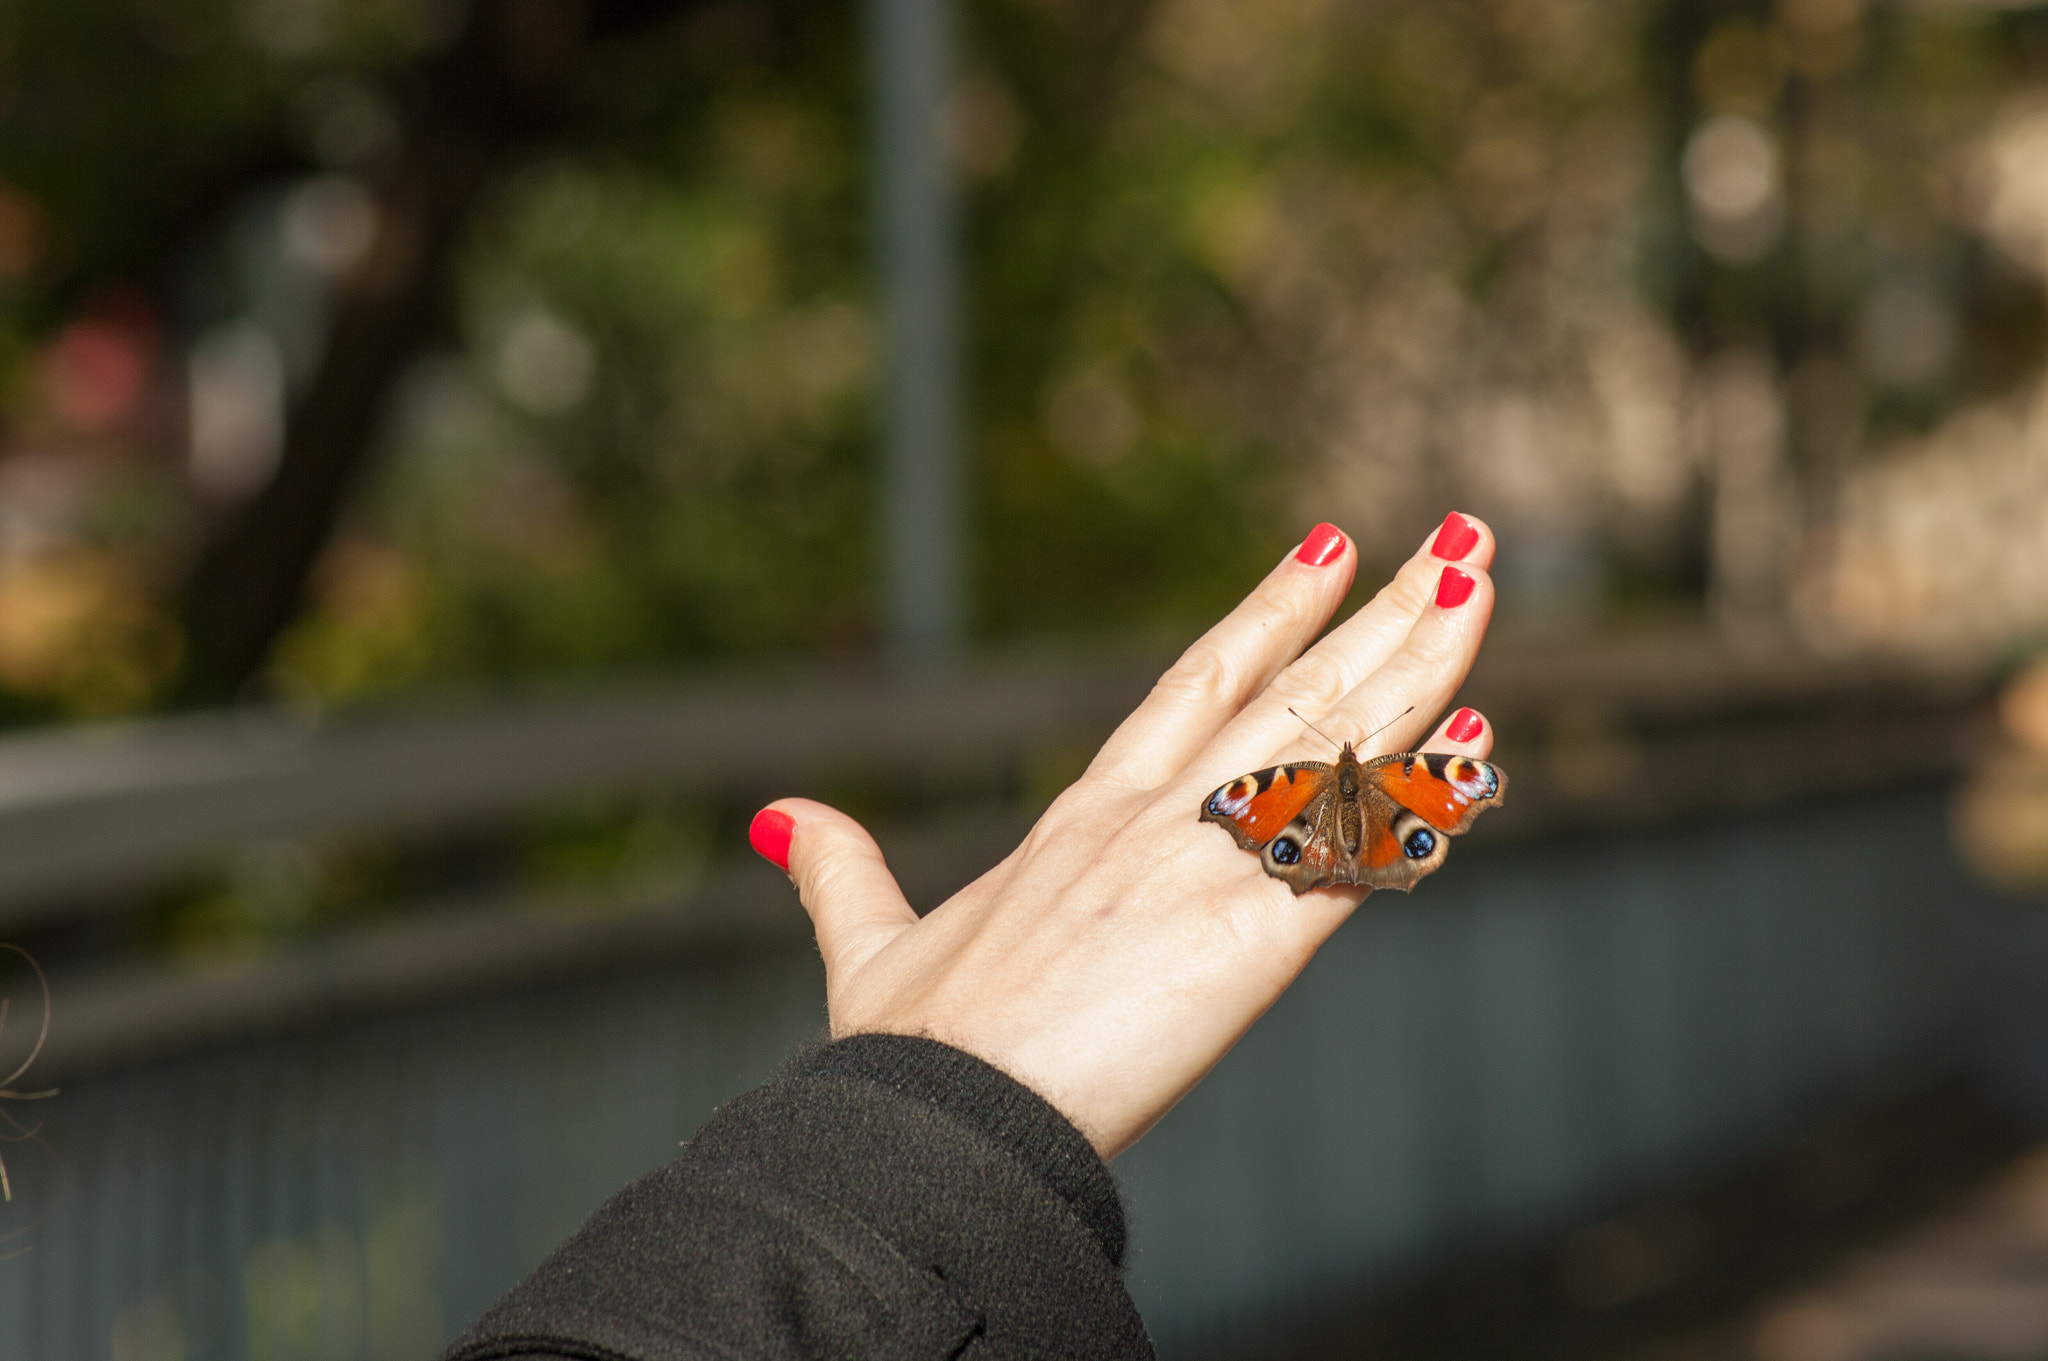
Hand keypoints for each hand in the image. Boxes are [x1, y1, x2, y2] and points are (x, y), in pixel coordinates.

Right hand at [752, 515, 1497, 1158]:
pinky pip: (1352, 860)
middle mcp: (1151, 820)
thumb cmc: (906, 1053)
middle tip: (1458, 538)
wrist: (928, 1124)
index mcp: (1084, 818)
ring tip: (1477, 580)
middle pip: (1285, 690)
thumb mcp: (873, 946)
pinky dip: (1419, 804)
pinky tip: (1479, 748)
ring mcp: (1198, 869)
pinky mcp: (1243, 945)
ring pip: (1329, 745)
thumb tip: (784, 816)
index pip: (1194, 682)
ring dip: (1418, 664)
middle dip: (1378, 613)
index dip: (1268, 613)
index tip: (1331, 547)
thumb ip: (845, 869)